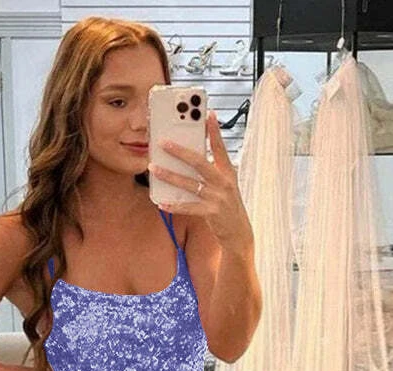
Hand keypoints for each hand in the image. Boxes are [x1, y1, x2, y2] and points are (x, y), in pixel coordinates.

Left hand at [148, 109, 252, 251]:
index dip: (214, 131)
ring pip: (189, 184)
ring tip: (154, 169)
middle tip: (164, 142)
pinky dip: (174, 205)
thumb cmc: (227, 207)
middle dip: (180, 152)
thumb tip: (189, 160)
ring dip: (169, 176)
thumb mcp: (225, 186)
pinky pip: (188, 207)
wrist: (238, 233)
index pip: (221, 148)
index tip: (208, 114)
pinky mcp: (211, 213)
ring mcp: (218, 198)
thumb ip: (211, 173)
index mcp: (228, 172)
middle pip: (200, 162)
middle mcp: (224, 182)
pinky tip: (161, 203)